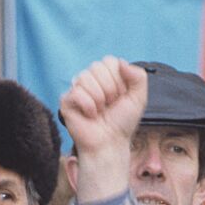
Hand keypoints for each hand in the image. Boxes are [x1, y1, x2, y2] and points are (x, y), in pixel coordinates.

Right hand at [58, 57, 147, 203]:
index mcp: (106, 75)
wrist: (110, 143)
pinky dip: (88, 106)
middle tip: (110, 105)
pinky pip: (76, 92)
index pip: (110, 61)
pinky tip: (90, 115)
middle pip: (97, 67)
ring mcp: (77, 89)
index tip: (120, 97)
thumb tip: (121, 62)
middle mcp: (90, 80)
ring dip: (99, 98)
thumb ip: (138, 76)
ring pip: (85, 77)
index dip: (119, 80)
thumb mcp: (139, 98)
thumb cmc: (122, 122)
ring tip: (100, 111)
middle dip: (109, 89)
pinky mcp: (66, 101)